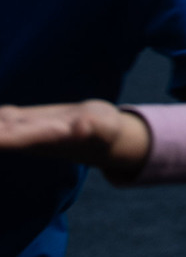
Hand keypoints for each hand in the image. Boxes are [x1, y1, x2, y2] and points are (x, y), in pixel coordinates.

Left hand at [0, 100, 150, 177]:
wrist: (101, 134)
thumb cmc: (105, 131)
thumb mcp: (102, 128)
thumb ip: (91, 128)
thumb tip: (80, 127)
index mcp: (45, 138)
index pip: (14, 138)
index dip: (3, 138)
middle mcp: (28, 136)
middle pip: (1, 135)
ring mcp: (24, 129)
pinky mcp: (25, 120)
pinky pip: (1, 118)